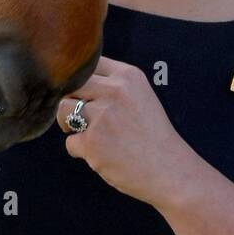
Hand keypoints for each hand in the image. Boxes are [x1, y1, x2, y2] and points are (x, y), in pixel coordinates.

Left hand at [56, 54, 193, 209]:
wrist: (170, 171)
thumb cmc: (152, 135)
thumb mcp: (140, 96)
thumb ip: (112, 84)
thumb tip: (73, 82)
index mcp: (127, 75)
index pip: (88, 64)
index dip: (81, 81)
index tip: (87, 96)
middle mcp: (114, 90)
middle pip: (70, 84)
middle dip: (70, 100)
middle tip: (79, 116)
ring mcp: (103, 115)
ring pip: (63, 110)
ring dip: (68, 124)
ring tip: (88, 135)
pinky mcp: (93, 142)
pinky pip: (70, 142)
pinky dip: (80, 151)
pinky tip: (100, 155)